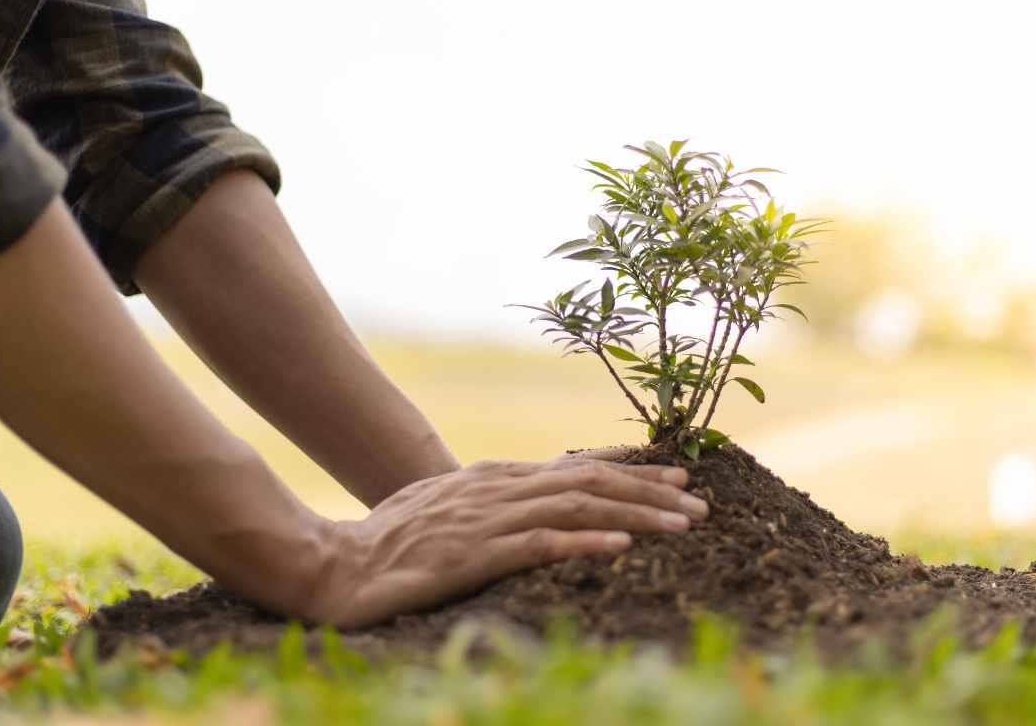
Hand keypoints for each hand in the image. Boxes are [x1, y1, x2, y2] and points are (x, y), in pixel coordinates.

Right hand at [301, 447, 707, 627]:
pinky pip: (537, 545)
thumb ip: (496, 501)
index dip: (632, 473)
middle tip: (700, 503)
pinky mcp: (471, 556)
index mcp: (495, 478)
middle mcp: (497, 489)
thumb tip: (540, 500)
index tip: (679, 478)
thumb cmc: (392, 541)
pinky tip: (621, 546)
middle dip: (651, 491)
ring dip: (636, 512)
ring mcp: (485, 521)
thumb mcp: (450, 508)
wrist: (334, 565)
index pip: (577, 469)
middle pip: (589, 482)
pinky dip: (583, 541)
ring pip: (576, 506)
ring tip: (684, 524)